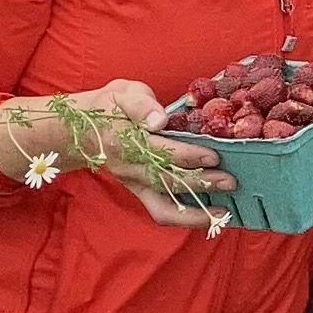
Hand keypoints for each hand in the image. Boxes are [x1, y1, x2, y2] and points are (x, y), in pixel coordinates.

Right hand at [0, 80, 233, 233]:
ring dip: (196, 212)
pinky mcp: (139, 192)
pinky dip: (186, 219)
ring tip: (224, 212)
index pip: (161, 151)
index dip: (189, 155)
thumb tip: (159, 120)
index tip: (214, 155)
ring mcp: (134, 183)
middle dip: (201, 183)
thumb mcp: (123, 93)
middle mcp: (130, 167)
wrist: (81, 130)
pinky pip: (161, 212)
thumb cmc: (109, 106)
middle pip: (168, 181)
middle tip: (230, 181)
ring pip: (165, 205)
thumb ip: (141, 104)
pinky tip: (210, 218)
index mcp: (126, 140)